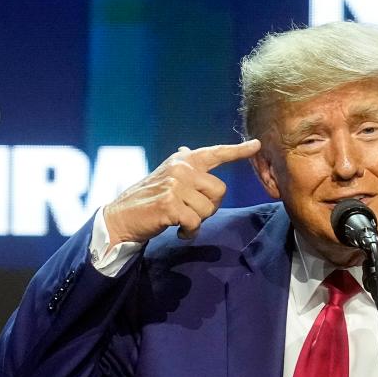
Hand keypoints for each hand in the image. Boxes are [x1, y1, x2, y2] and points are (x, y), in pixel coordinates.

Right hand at [103, 139, 260, 246]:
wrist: (121, 217)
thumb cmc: (147, 198)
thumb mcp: (165, 175)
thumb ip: (181, 166)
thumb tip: (187, 149)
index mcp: (183, 160)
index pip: (215, 153)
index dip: (238, 150)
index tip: (257, 144)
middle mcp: (181, 168)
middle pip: (219, 191)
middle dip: (210, 207)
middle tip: (191, 212)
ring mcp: (175, 185)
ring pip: (208, 210)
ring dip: (197, 222)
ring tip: (180, 221)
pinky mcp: (170, 204)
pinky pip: (195, 222)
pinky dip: (189, 232)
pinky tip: (178, 230)